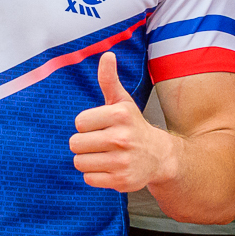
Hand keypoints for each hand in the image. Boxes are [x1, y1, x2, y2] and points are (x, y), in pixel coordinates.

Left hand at [70, 52, 177, 191]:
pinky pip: (89, 178)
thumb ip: (109, 80)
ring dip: (88, 160)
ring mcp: (122, 161)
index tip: (100, 126)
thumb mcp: (123, 102)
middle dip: (84, 143)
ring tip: (103, 155)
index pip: (79, 122)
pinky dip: (95, 175)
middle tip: (100, 142)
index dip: (86, 125)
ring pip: (80, 162)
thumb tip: (107, 55)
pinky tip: (108, 167)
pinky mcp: (121, 181)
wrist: (159, 156)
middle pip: (76, 143)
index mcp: (119, 115)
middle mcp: (121, 138)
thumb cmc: (133, 126)